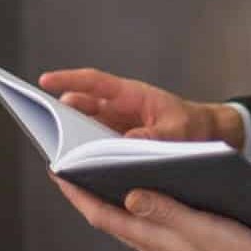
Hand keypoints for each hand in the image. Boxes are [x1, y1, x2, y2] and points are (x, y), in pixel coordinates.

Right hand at [38, 67, 245, 149]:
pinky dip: (85, 156)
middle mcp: (119, 108)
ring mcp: (115, 126)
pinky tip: (77, 171)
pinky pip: (95, 147)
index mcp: (132, 95)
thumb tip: (125, 144)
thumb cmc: (193, 126)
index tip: (44, 81)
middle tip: (44, 128)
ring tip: (58, 155)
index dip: (68, 80)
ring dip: (72, 139)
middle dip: (61, 115)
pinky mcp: (117, 144)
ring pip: (85, 129)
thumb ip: (154, 136)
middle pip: (82, 107)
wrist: (206, 136)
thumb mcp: (178, 130)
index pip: (95, 83)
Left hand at [53, 176, 250, 250]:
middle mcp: (153, 244)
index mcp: (153, 239)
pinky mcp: (180, 246)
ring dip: (107, 198)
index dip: (77, 193)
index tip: (58, 171)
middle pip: (108, 216)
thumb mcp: (202, 227)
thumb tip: (129, 195)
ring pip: (125, 221)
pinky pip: (145, 224)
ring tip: (97, 174)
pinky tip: (141, 194)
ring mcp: (165, 247)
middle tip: (70, 166)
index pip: (102, 214)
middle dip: (86, 192)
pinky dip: (134, 205)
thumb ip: (166, 211)